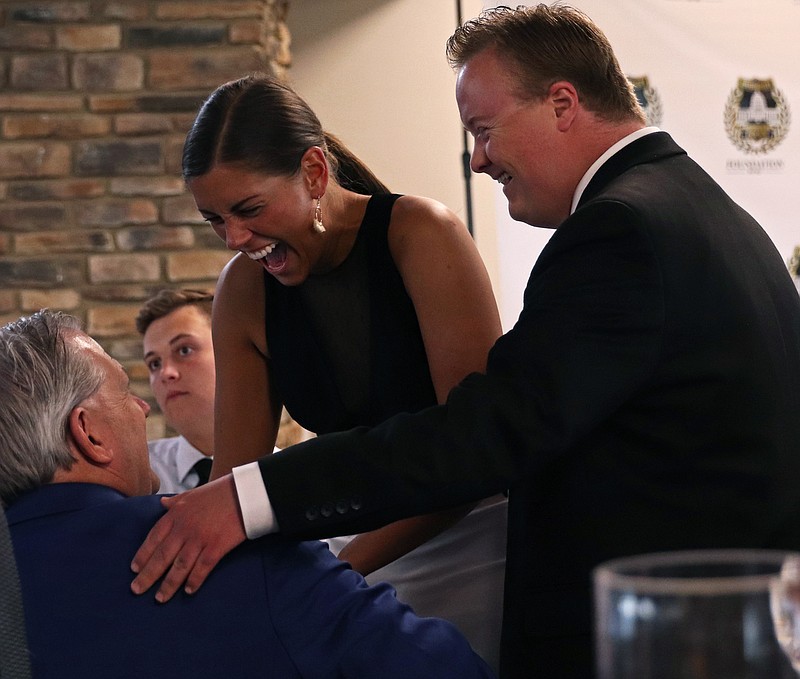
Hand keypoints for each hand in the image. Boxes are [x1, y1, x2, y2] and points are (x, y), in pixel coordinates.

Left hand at [130, 475, 245, 601]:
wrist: (245, 492)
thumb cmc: (219, 492)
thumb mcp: (192, 493)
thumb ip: (176, 501)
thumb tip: (162, 503)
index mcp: (177, 514)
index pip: (154, 538)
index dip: (143, 555)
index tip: (134, 569)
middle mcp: (185, 528)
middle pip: (162, 555)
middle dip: (148, 575)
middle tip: (136, 590)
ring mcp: (200, 538)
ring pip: (179, 566)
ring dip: (168, 584)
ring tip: (159, 598)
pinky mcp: (217, 546)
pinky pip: (202, 568)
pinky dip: (194, 580)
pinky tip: (188, 590)